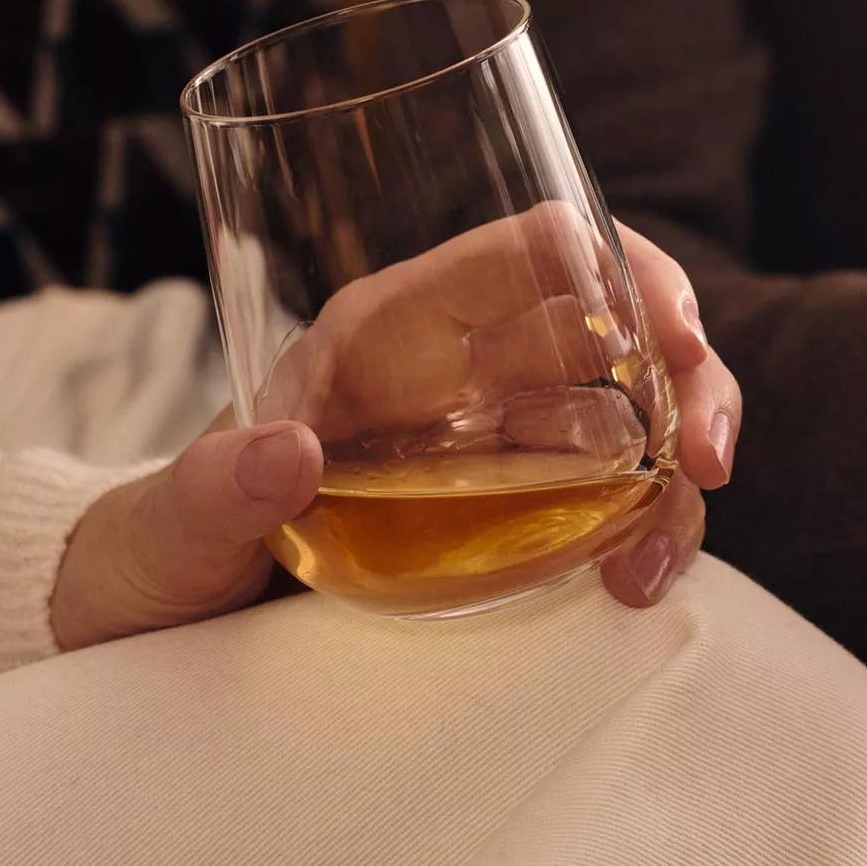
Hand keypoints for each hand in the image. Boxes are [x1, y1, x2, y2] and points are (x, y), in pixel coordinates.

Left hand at [50, 211, 739, 647]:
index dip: (622, 272)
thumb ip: (210, 491)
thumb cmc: (160, 545)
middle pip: (615, 329)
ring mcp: (492, 447)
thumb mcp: (172, 523)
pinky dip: (644, 532)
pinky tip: (633, 585)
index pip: (534, 249)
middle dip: (690, 377)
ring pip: (632, 421)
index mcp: (389, 330)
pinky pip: (609, 504)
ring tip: (659, 563)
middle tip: (709, 462)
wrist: (158, 616)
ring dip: (677, 476)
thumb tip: (283, 457)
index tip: (669, 347)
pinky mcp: (506, 520)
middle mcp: (458, 373)